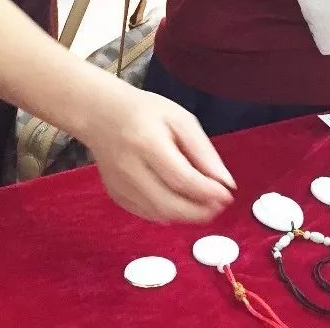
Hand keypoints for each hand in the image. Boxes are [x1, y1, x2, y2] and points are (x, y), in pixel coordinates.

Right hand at [84, 82, 235, 223]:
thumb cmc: (145, 113)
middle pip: (169, 204)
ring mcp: (120, 186)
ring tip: (206, 205)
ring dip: (187, 216)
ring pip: (160, 215)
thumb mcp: (180, 119)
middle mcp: (130, 169)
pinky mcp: (116, 196)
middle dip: (200, 212)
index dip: (208, 192)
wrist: (101, 114)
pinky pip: (148, 214)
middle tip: (220, 206)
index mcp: (147, 143)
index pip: (182, 179)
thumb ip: (203, 151)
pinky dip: (170, 214)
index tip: (228, 194)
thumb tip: (225, 183)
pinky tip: (181, 202)